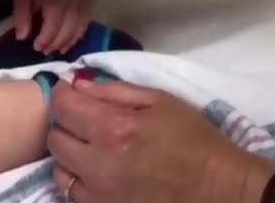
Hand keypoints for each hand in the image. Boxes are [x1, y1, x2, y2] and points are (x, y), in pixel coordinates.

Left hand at [11, 0, 89, 53]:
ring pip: (79, 24)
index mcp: (55, 3)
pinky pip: (85, 14)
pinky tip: (75, 35)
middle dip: (56, 43)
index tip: (35, 47)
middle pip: (67, 30)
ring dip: (71, 39)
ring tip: (62, 48)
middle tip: (45, 50)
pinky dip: (81, 28)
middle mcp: (70, 3)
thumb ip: (22, 16)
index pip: (52, 30)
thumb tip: (22, 38)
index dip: (45, 41)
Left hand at [47, 80, 274, 202]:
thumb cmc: (194, 139)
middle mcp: (98, 164)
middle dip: (67, 124)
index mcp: (113, 129)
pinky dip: (79, 180)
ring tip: (93, 149)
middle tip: (86, 120)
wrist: (218, 188)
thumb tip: (79, 83)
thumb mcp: (160, 100)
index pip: (62, 106)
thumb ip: (114, 90)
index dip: (63, 94)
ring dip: (70, 155)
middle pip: (55, 138)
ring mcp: (98, 194)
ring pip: (59, 169)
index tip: (72, 92)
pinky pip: (73, 194)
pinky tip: (98, 173)